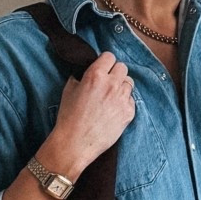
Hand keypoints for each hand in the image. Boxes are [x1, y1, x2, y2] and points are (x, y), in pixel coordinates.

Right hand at [44, 51, 135, 177]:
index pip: (109, 56)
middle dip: (115, 73)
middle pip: (122, 67)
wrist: (75, 143)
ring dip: (121, 87)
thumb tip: (86, 73)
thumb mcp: (69, 90)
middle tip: (108, 82)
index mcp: (95, 75)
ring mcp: (122, 99)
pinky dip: (125, 102)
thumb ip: (80, 77)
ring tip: (111, 97)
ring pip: (129, 83)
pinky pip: (131, 99)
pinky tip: (114, 109)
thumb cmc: (69, 117)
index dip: (105, 62)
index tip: (103, 69)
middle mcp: (111, 84)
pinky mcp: (129, 113)